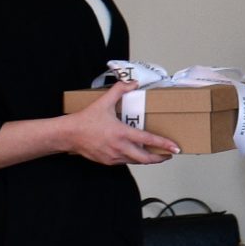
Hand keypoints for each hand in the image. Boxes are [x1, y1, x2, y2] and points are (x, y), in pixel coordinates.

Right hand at [61, 88, 181, 166]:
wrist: (69, 135)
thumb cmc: (86, 119)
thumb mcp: (103, 101)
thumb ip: (119, 90)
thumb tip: (132, 83)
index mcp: (122, 133)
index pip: (148, 140)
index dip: (163, 144)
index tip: (175, 148)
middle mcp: (120, 148)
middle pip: (146, 158)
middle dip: (160, 158)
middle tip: (169, 154)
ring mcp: (114, 157)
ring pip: (136, 161)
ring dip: (147, 159)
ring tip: (156, 155)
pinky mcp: (108, 162)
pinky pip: (125, 161)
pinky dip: (133, 159)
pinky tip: (136, 154)